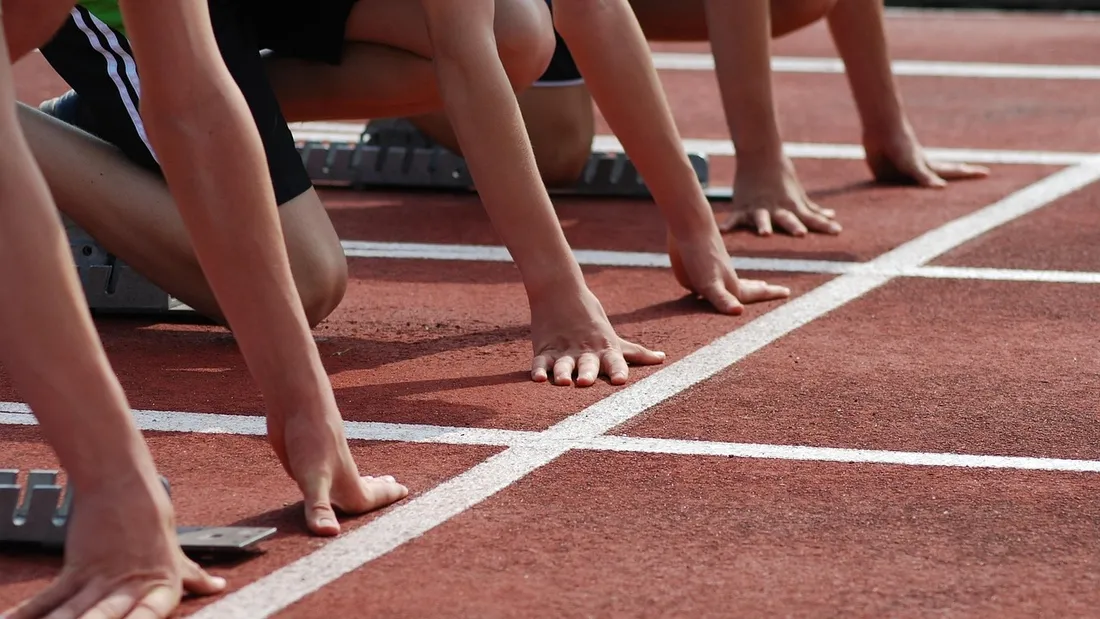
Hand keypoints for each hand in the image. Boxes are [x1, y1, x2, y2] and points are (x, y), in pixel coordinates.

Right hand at [5, 471, 224, 618]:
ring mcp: (100, 581)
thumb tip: (217, 587)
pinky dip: (23, 616)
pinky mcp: (74, 572)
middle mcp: (131, 588)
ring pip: (73, 616)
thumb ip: (192, 576)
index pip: (154, 614)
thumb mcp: (175, 555)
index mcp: (163, 587)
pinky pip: (45, 601)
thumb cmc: (151, 522)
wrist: (121, 484)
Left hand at [267, 408, 408, 536]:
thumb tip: (330, 535)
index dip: (387, 499)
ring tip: (371, 480)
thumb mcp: (312, 478)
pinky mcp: (305, 460)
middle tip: (394, 486)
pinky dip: (332, 481)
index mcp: (347, 484)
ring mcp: (323, 467)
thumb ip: (319, 508)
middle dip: (379, 491)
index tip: (406, 492)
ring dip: (359, 484)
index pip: (371, 499)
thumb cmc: (311, 438)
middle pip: (364, 488)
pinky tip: (326, 475)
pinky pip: (324, 477)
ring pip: (345, 481)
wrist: (296, 403)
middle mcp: (338, 476)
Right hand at [530, 286, 664, 386]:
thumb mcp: (614, 337)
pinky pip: (540, 361)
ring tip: (563, 382)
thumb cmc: (591, 318)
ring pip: (563, 365)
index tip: (621, 381)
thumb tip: (662, 358)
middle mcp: (585, 352)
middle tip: (586, 382)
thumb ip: (636, 353)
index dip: (618, 370)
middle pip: (587, 364)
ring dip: (563, 373)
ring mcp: (564, 351)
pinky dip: (538, 370)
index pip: (614, 361)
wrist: (560, 291)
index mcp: (604, 349)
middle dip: (587, 373)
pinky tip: (537, 378)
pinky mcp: (544, 349)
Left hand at [667, 230, 789, 313]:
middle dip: (758, 291)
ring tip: (752, 283)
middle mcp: (724, 279)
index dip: (770, 294)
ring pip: (731, 282)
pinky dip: (713, 280)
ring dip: (743, 284)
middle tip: (770, 288)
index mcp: (731, 286)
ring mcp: (711, 271)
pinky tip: (709, 281)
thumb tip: (738, 311)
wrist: (689, 223)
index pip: (755, 294)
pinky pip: (708, 278)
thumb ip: (723, 299)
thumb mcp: (709, 283)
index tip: (788, 292)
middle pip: (745, 288)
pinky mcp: (696, 265)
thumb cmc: (701, 255)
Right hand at [720, 155, 842, 236]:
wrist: (760, 154)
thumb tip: (832, 216)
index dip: (823, 225)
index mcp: (792, 206)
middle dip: (793, 225)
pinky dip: (729, 225)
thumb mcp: (798, 194)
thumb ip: (813, 209)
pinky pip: (735, 218)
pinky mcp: (742, 207)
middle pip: (787, 219)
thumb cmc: (781, 176)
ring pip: (762, 218)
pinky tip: (724, 231)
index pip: (811, 218)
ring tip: (765, 234)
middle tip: (800, 234)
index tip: (837, 231)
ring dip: (764, 225)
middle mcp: (776, 208)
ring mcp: (758, 207)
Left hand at [864, 125, 989, 186]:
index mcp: (929, 167)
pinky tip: (897, 198)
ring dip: (925, 192)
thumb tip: (942, 189)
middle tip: (971, 176)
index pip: (954, 173)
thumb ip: (925, 177)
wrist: (880, 132)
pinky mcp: (886, 179)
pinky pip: (894, 192)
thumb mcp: (914, 164)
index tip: (988, 173)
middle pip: (940, 178)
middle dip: (955, 178)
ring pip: (916, 187)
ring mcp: (903, 175)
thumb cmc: (900, 146)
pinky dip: (898, 196)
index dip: (970, 174)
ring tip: (937, 192)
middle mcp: (918, 172)